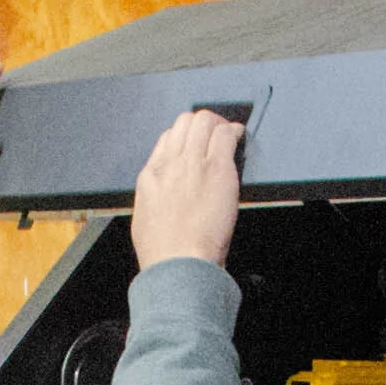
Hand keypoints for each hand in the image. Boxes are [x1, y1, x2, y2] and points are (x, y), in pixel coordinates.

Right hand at [130, 109, 242, 271]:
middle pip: (184, 123)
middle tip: (215, 132)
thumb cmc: (164, 254)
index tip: (195, 144)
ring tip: (228, 132)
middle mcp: (170, 163)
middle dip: (202, 123)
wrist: (178, 263)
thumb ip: (155, 199)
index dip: (184, 137)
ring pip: (204, 121)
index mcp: (151, 176)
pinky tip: (239, 136)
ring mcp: (194, 163)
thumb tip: (164, 196)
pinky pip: (225, 135)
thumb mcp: (145, 220)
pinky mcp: (217, 169)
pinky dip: (234, 132)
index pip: (167, 139)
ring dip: (219, 123)